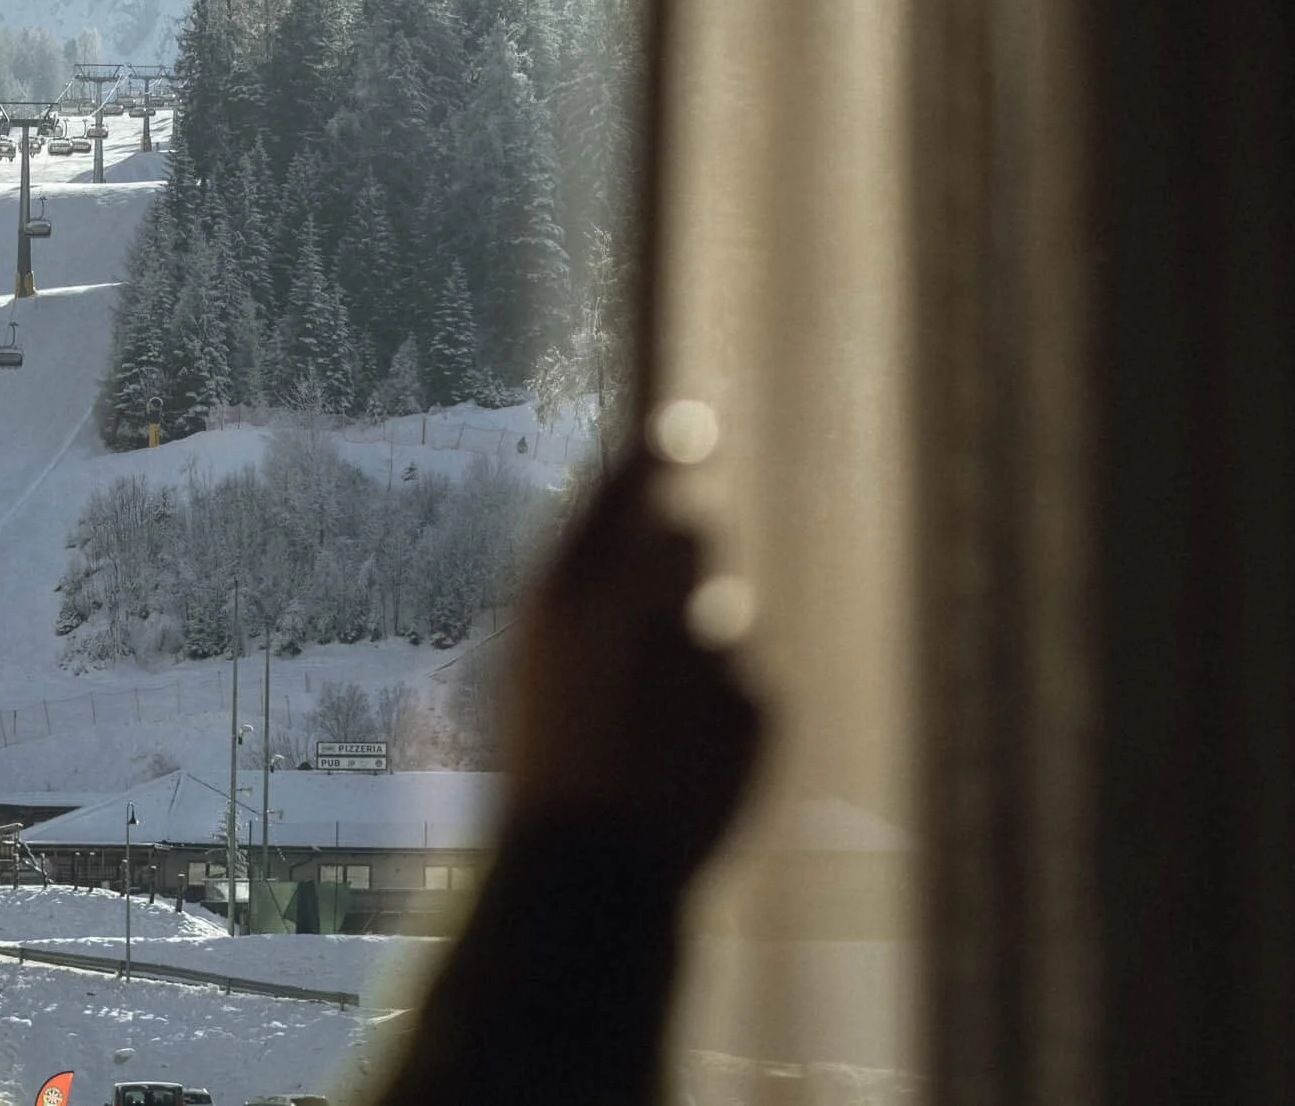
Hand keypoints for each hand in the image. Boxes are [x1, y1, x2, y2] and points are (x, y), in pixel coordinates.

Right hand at [503, 453, 763, 881]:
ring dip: (696, 651)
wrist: (592, 871)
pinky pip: (743, 687)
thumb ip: (596, 591)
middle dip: (682, 561)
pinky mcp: (757, 706)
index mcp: (564, 591)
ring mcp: (704, 655)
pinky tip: (679, 764)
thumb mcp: (537, 663)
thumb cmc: (546, 762)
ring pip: (721, 619)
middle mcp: (637, 606)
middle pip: (688, 539)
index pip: (622, 487)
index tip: (686, 425)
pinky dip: (718, 718)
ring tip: (650, 721)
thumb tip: (681, 526)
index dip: (657, 453)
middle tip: (658, 609)